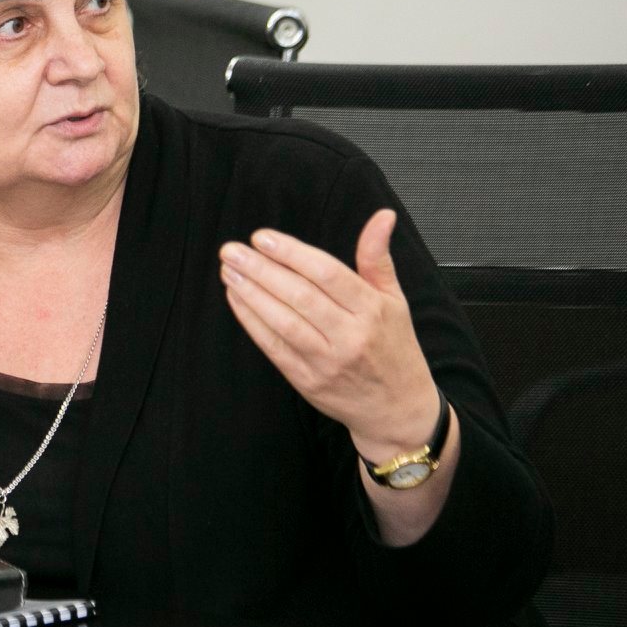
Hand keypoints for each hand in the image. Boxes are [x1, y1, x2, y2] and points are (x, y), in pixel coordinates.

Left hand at [219, 210, 442, 458]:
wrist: (397, 410)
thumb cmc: (394, 348)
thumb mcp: (395, 300)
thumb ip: (377, 257)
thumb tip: (382, 216)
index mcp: (372, 310)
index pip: (327, 274)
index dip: (291, 253)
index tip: (261, 237)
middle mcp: (350, 336)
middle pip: (299, 296)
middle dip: (261, 270)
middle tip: (232, 250)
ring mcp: (326, 361)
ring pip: (283, 321)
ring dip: (250, 293)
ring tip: (229, 270)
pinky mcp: (306, 380)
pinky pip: (273, 347)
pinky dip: (251, 321)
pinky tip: (236, 299)